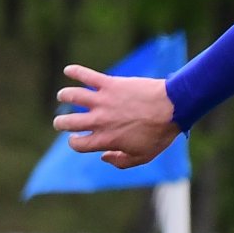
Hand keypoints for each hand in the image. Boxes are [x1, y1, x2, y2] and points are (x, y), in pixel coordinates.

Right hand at [51, 67, 180, 168]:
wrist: (172, 107)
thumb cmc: (160, 133)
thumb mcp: (143, 156)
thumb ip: (121, 161)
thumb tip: (102, 157)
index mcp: (106, 139)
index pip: (77, 144)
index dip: (74, 142)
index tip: (76, 138)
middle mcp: (100, 121)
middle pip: (67, 122)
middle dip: (61, 123)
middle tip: (62, 121)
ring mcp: (103, 101)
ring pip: (71, 96)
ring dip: (64, 96)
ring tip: (64, 96)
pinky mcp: (109, 84)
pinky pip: (86, 75)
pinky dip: (74, 71)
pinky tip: (69, 71)